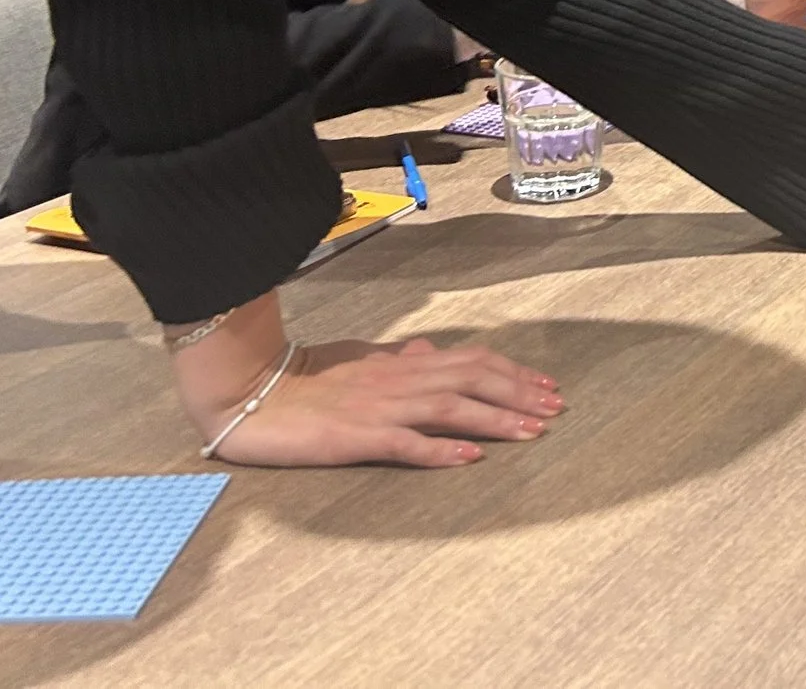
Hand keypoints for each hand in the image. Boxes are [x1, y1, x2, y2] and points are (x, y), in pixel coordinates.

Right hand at [169, 293, 561, 467]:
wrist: (249, 391)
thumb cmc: (304, 377)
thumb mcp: (358, 359)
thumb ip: (396, 358)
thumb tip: (429, 350)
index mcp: (401, 362)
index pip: (471, 360)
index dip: (512, 371)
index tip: (546, 386)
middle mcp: (398, 379)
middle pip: (472, 379)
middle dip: (519, 393)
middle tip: (556, 408)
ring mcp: (378, 407)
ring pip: (450, 407)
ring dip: (495, 418)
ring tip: (532, 430)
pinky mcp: (354, 436)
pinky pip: (404, 443)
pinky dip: (440, 448)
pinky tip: (470, 456)